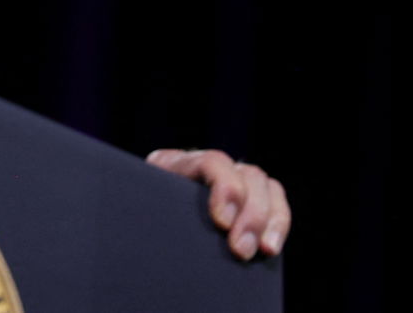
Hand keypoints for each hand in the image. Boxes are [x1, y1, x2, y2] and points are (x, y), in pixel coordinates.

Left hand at [146, 148, 290, 260]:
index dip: (224, 188)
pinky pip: (274, 199)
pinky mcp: (246, 197)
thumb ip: (156, 214)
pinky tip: (270, 247)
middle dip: (250, 214)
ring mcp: (228, 177)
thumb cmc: (137, 222)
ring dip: (267, 220)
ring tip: (262, 250)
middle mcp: (204, 165)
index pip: (210, 161)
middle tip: (241, 250)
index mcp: (172, 164)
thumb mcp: (142, 210)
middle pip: (244, 173)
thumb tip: (168, 231)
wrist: (135, 223)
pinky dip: (278, 222)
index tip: (222, 222)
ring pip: (263, 184)